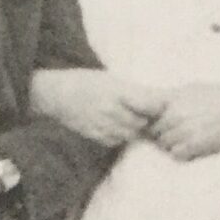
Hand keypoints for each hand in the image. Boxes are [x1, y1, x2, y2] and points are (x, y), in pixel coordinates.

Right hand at [30, 68, 166, 146]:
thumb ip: (134, 90)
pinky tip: (112, 125)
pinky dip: (118, 136)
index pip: (152, 104)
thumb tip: (162, 98)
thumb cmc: (86, 81)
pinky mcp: (96, 135)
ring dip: (132, 129)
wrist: (57, 94)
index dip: (158, 106)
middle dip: (145, 119)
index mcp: (119, 91)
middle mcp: (112, 109)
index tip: (158, 104)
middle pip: (142, 122)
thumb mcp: (111, 78)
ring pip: (131, 134)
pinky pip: (116, 141)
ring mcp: (104, 124)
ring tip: (125, 118)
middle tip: (141, 113)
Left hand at [151, 82, 219, 161]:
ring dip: (171, 143)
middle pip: (154, 132)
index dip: (150, 120)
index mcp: (174, 99)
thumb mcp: (191, 89)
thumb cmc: (218, 96)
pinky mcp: (197, 144)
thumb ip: (170, 97)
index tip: (155, 122)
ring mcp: (186, 130)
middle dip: (161, 132)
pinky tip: (190, 145)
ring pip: (164, 144)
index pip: (147, 115)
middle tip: (175, 131)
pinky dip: (180, 152)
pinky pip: (177, 154)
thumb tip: (150, 104)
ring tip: (184, 137)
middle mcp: (177, 114)